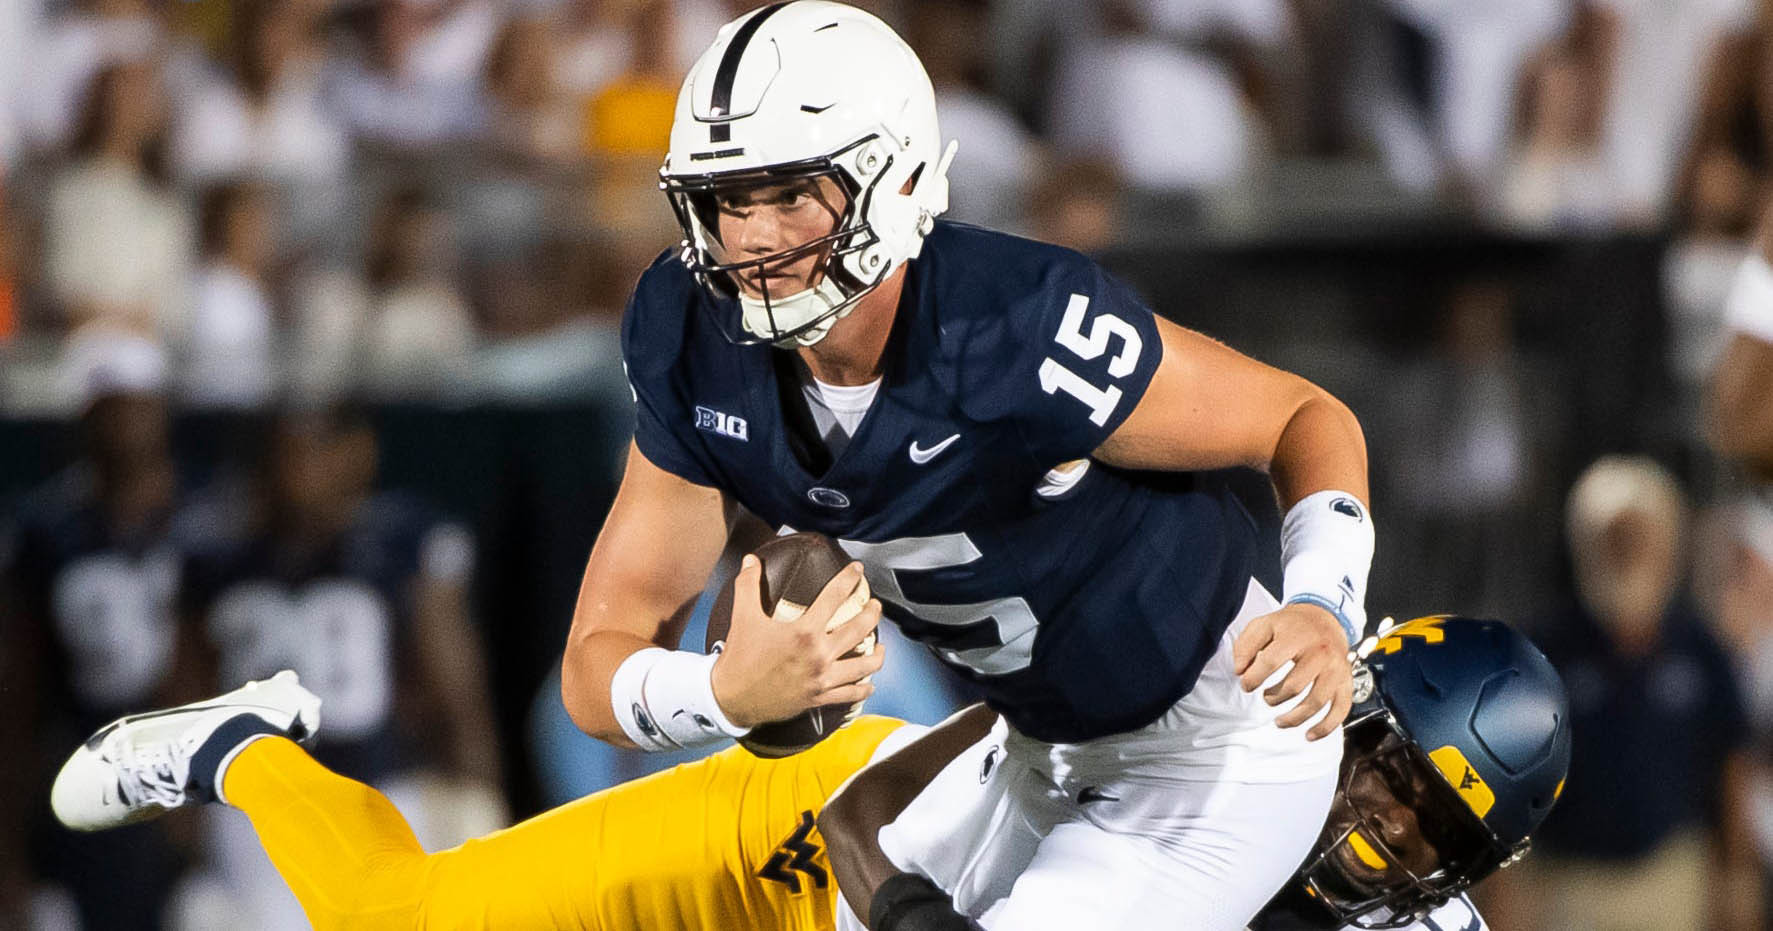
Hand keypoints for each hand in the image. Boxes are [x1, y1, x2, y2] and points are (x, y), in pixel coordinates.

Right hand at [711, 555, 884, 728]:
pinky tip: (869, 683)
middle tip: (875, 606)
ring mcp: (822, 679)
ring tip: (881, 646)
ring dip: (877, 654)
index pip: (834, 597)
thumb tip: (750, 560)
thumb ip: (748, 585)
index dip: (849, 579)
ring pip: (864, 665)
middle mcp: (818, 655)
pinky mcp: (819, 698)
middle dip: (872, 613)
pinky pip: (851, 694)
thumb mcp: (742, 617)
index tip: (858, 570)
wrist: (732, 699)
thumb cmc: (739, 657)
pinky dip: (864, 688)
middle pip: (859, 629)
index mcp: (803, 632)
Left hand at [1232, 602, 1352, 740]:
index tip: (1246, 685)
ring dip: (1294, 718)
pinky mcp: (1346, 681)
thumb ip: (1246, 646)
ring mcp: (1335, 669)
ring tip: (1279, 721)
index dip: (1253, 678)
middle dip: (1274, 697)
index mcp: (1296, 637)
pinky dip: (1326, 727)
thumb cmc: (1291, 626)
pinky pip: (1340, 709)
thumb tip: (1239, 671)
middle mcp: (1320, 653)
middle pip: (1294, 686)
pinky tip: (1310, 735)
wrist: (1326, 618)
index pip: (1270, 662)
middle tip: (1266, 697)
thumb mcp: (1263, 625)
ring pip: (1316, 702)